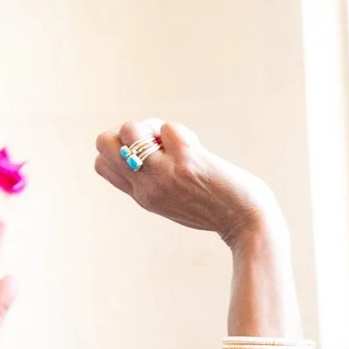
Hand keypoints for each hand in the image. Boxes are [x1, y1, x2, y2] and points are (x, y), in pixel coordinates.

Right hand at [93, 121, 279, 245]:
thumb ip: (154, 181)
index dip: (119, 149)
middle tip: (157, 143)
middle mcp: (146, 186)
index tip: (147, 154)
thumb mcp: (173, 202)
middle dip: (128, 132)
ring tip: (175, 143)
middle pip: (104, 142)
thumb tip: (145, 144)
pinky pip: (169, 128)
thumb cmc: (217, 210)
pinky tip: (197, 148)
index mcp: (141, 196)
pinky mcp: (187, 159)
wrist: (248, 223)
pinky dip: (182, 132)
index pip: (101, 163)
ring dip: (152, 125)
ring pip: (129, 129)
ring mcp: (164, 172)